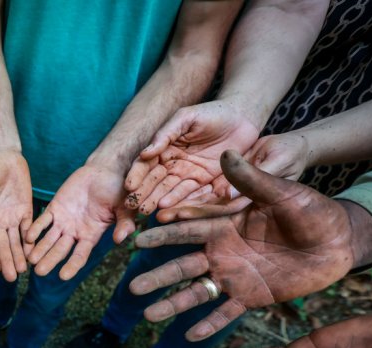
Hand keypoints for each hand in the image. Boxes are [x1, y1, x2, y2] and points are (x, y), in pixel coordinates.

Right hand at [0, 149, 34, 281]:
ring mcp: (12, 218)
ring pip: (16, 242)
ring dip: (18, 257)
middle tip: (12, 278)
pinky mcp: (26, 212)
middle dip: (7, 261)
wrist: (5, 156)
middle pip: (2, 246)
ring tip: (23, 272)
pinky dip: (31, 242)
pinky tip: (34, 254)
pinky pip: (29, 229)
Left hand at [25, 164, 134, 279]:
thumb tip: (120, 240)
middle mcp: (75, 231)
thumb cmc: (117, 190)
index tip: (63, 276)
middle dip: (50, 260)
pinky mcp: (55, 207)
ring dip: (39, 249)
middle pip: (60, 250)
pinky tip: (28, 237)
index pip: (80, 255)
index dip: (72, 265)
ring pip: (49, 238)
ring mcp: (63, 220)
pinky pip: (43, 220)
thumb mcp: (124, 208)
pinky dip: (35, 228)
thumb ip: (124, 223)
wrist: (104, 170)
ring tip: (30, 260)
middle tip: (39, 272)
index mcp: (91, 235)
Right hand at [124, 101, 259, 213]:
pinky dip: (179, 201)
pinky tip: (167, 209)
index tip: (129, 186)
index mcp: (164, 147)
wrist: (242, 117)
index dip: (137, 175)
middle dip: (144, 193)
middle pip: (155, 180)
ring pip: (169, 190)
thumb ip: (165, 134)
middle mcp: (173, 163)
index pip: (146, 164)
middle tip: (133, 206)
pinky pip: (190, 193)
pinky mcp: (205, 181)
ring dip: (158, 200)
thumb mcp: (185, 118)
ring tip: (147, 211)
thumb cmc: (212, 112)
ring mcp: (188, 173)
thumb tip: (145, 153)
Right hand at [130, 151, 354, 340]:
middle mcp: (222, 252)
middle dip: (157, 278)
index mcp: (225, 225)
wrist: (339, 242)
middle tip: (133, 289)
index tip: (136, 241)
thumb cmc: (313, 211)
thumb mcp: (283, 193)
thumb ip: (252, 180)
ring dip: (173, 304)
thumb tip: (227, 153)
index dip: (162, 236)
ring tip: (150, 315)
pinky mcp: (252, 297)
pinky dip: (209, 325)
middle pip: (182, 267)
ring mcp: (234, 276)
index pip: (186, 231)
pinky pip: (226, 313)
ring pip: (197, 292)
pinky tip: (191, 336)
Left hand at [154, 132, 311, 222]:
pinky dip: (185, 193)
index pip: (219, 211)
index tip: (174, 214)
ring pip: (200, 203)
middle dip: (181, 216)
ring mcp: (229, 198)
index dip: (197, 212)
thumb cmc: (291, 156)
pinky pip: (203, 192)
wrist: (293, 149)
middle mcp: (235, 207)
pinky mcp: (226, 189)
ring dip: (178, 205)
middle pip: (204, 213)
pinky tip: (164, 195)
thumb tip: (226, 194)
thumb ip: (253, 176)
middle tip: (155, 219)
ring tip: (153, 210)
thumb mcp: (278, 162)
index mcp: (248, 205)